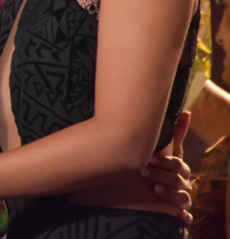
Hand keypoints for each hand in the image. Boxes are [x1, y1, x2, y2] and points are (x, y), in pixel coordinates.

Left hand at [142, 111, 192, 227]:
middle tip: (143, 172)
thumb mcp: (167, 152)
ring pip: (183, 198)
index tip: (150, 158)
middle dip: (162, 175)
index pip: (177, 163)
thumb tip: (186, 111)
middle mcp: (184, 185)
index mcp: (179, 170)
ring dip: (170, 194)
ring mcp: (184, 201)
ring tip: (155, 190)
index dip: (166, 161)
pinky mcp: (182, 216)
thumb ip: (175, 134)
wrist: (159, 198)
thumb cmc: (163, 169)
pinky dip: (183, 217)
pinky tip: (178, 216)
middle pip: (179, 179)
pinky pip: (186, 218)